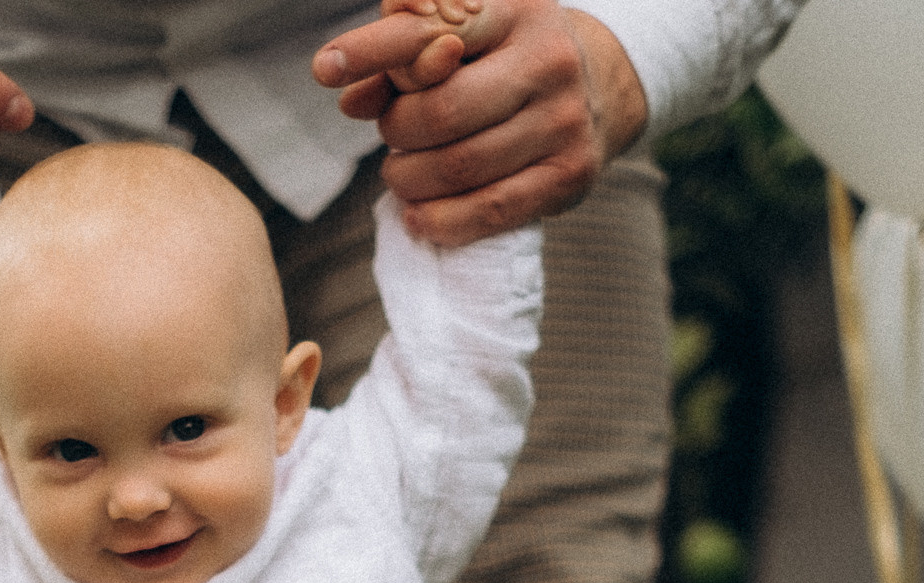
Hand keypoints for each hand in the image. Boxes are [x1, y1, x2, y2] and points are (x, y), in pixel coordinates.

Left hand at [312, 0, 647, 244]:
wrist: (598, 91)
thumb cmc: (504, 61)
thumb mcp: (461, 38)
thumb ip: (403, 57)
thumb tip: (350, 96)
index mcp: (516, 8)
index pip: (433, 29)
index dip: (375, 49)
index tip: (324, 68)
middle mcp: (548, 58)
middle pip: (440, 111)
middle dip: (397, 131)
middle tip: (391, 137)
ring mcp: (564, 121)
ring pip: (458, 167)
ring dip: (410, 179)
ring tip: (402, 174)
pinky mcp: (568, 177)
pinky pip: (487, 211)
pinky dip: (439, 220)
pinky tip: (419, 214)